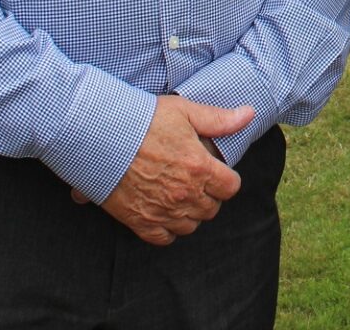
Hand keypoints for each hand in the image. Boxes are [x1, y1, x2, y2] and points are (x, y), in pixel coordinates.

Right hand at [94, 96, 253, 245]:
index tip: (216, 172)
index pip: (230, 187)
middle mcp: (185, 194)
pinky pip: (164, 238)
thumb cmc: (143, 120)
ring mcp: (163, 211)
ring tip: (179, 196)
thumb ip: (219, 119)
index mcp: (200, 168)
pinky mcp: (140, 221)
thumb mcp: (185, 112)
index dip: (226, 179)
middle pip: (212, 209)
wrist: (101, 136)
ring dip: (189, 213)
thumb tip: (249, 114)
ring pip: (190, 225)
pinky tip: (162, 211)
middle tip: (195, 181)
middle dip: (208, 196)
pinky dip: (167, 229)